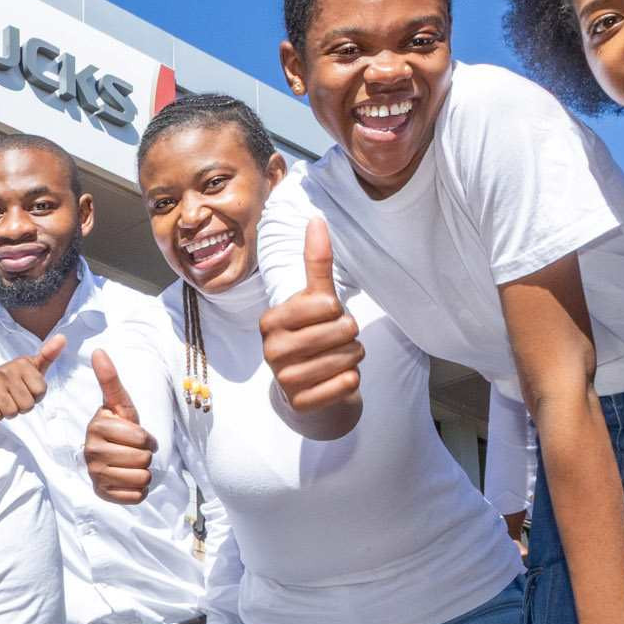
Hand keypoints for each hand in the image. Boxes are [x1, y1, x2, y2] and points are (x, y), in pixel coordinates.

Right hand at [0, 334, 62, 420]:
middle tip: (15, 397)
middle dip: (23, 406)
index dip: (36, 396)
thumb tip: (62, 338)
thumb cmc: (17, 378)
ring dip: (10, 412)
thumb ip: (49, 354)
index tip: (27, 389)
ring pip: (12, 412)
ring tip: (5, 401)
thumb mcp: (34, 366)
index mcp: (21, 364)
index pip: (40, 393)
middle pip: (26, 405)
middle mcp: (5, 371)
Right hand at [81, 351, 155, 503]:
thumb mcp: (119, 403)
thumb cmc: (120, 427)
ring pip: (142, 478)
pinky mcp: (102, 494)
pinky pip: (137, 496)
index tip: (135, 435)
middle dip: (146, 455)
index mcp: (96, 427)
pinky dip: (138, 490)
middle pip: (143, 459)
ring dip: (144, 472)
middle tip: (133, 451)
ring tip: (131, 464)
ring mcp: (95, 475)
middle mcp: (91, 452)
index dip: (146, 437)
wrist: (112, 455)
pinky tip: (128, 479)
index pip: (141, 438)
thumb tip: (99, 350)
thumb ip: (110, 379)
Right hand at [260, 213, 363, 421]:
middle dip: (349, 335)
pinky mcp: (302, 404)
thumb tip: (316, 219)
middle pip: (343, 330)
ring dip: (352, 358)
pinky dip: (350, 381)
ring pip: (349, 357)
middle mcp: (271, 350)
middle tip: (334, 343)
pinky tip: (336, 380)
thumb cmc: (313, 337)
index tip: (323, 320)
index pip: (328, 305)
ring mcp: (285, 379)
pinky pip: (348, 383)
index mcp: (270, 320)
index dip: (337, 311)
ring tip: (335, 360)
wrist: (307, 390)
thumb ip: (316, 263)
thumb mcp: (314, 301)